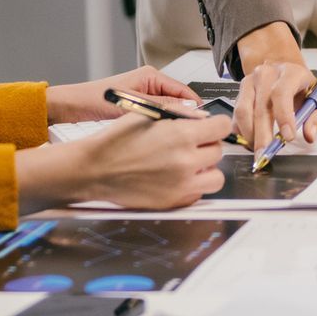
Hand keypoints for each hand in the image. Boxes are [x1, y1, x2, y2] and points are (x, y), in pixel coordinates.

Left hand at [48, 65, 199, 124]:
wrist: (72, 107)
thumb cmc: (94, 100)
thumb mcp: (131, 104)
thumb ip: (161, 106)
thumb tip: (187, 110)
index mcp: (152, 76)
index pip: (185, 91)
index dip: (196, 109)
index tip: (204, 124)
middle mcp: (151, 84)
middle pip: (180, 103)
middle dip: (185, 118)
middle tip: (192, 135)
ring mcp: (146, 97)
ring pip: (170, 113)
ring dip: (172, 124)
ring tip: (177, 138)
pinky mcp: (139, 109)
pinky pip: (158, 118)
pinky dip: (161, 128)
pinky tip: (162, 139)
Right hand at [50, 114, 230, 209]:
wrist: (94, 169)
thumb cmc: (116, 141)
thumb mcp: (147, 113)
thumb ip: (180, 113)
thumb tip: (202, 116)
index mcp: (181, 135)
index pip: (222, 127)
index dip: (216, 124)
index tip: (210, 126)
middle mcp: (185, 161)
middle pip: (218, 151)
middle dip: (207, 145)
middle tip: (191, 144)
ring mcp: (181, 185)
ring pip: (216, 177)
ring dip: (206, 169)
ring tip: (189, 163)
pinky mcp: (173, 202)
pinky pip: (199, 194)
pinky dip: (193, 185)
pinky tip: (177, 177)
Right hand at [232, 22, 316, 151]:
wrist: (284, 72)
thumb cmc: (302, 88)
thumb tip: (310, 134)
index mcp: (290, 72)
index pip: (282, 92)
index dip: (284, 116)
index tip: (288, 136)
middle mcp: (267, 73)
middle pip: (261, 106)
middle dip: (263, 134)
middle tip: (266, 153)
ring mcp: (251, 81)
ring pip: (244, 111)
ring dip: (250, 134)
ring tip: (259, 149)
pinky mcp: (239, 91)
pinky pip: (236, 115)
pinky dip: (241, 132)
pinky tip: (251, 141)